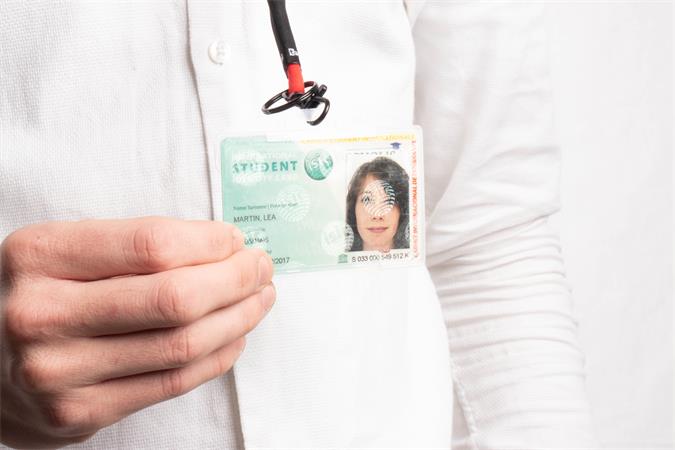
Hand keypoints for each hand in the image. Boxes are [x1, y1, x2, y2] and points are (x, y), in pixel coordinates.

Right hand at [0, 217, 274, 447]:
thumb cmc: (40, 293)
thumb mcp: (66, 250)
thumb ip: (134, 246)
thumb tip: (224, 248)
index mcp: (39, 255)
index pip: (154, 244)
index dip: (211, 242)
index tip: (237, 240)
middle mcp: (42, 314)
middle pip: (176, 298)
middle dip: (237, 280)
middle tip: (260, 268)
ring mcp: (58, 372)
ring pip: (182, 345)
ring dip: (238, 318)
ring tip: (258, 299)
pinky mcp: (78, 413)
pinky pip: (172, 384)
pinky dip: (217, 356)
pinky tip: (234, 335)